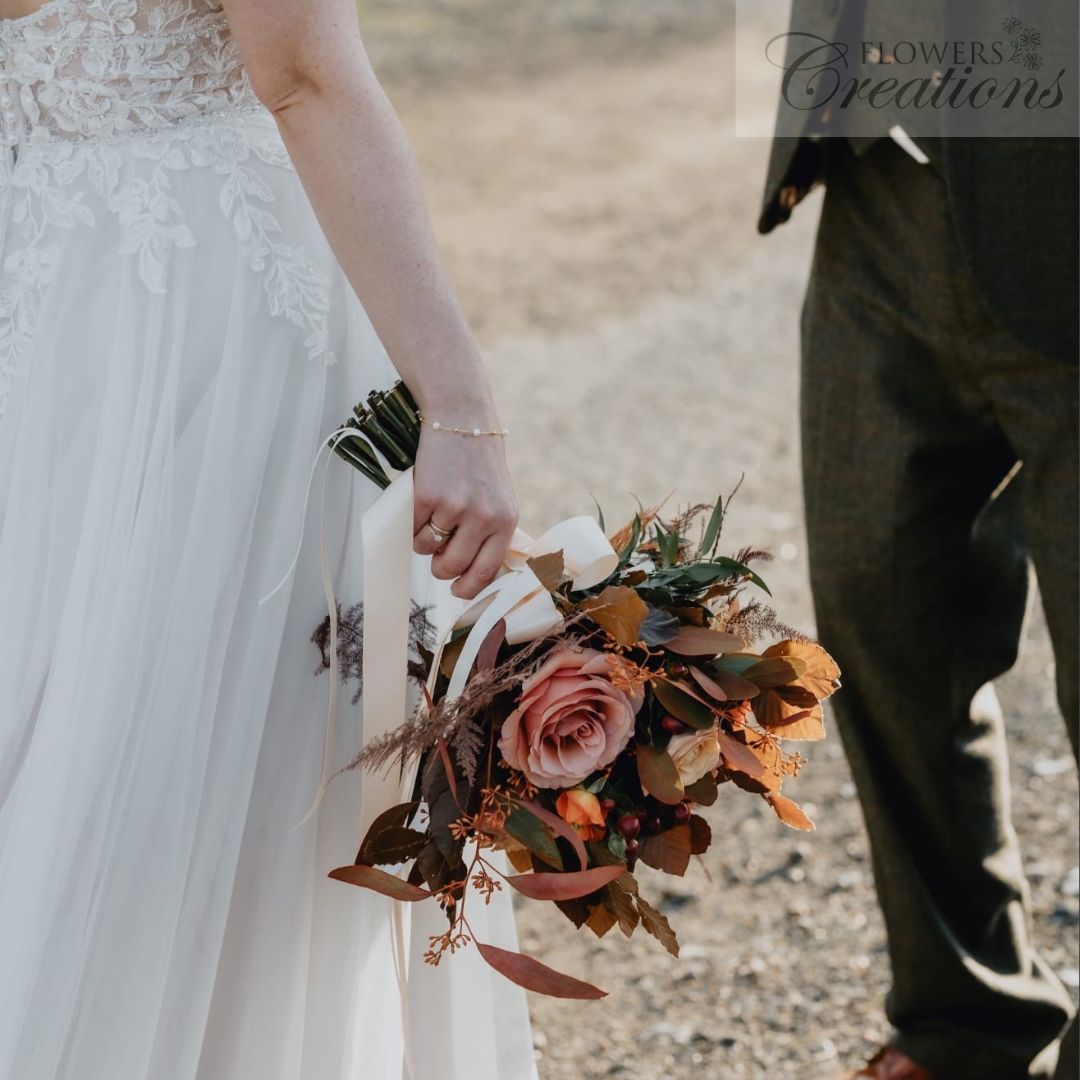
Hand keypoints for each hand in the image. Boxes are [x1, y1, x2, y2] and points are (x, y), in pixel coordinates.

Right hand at [411, 411, 518, 600]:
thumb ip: (493, 534)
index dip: (468, 588)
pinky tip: (424, 501)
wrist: (461, 419)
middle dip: (440, 568)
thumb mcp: (500, 499)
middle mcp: (484, 518)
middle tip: (438, 553)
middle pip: (451, 568)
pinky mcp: (428, 498)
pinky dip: (412, 523)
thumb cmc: (479, 464)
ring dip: (424, 543)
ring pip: (428, 551)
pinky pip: (412, 531)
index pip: (486, 572)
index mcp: (506, 521)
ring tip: (432, 519)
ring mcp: (455, 508)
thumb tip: (478, 574)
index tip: (457, 591)